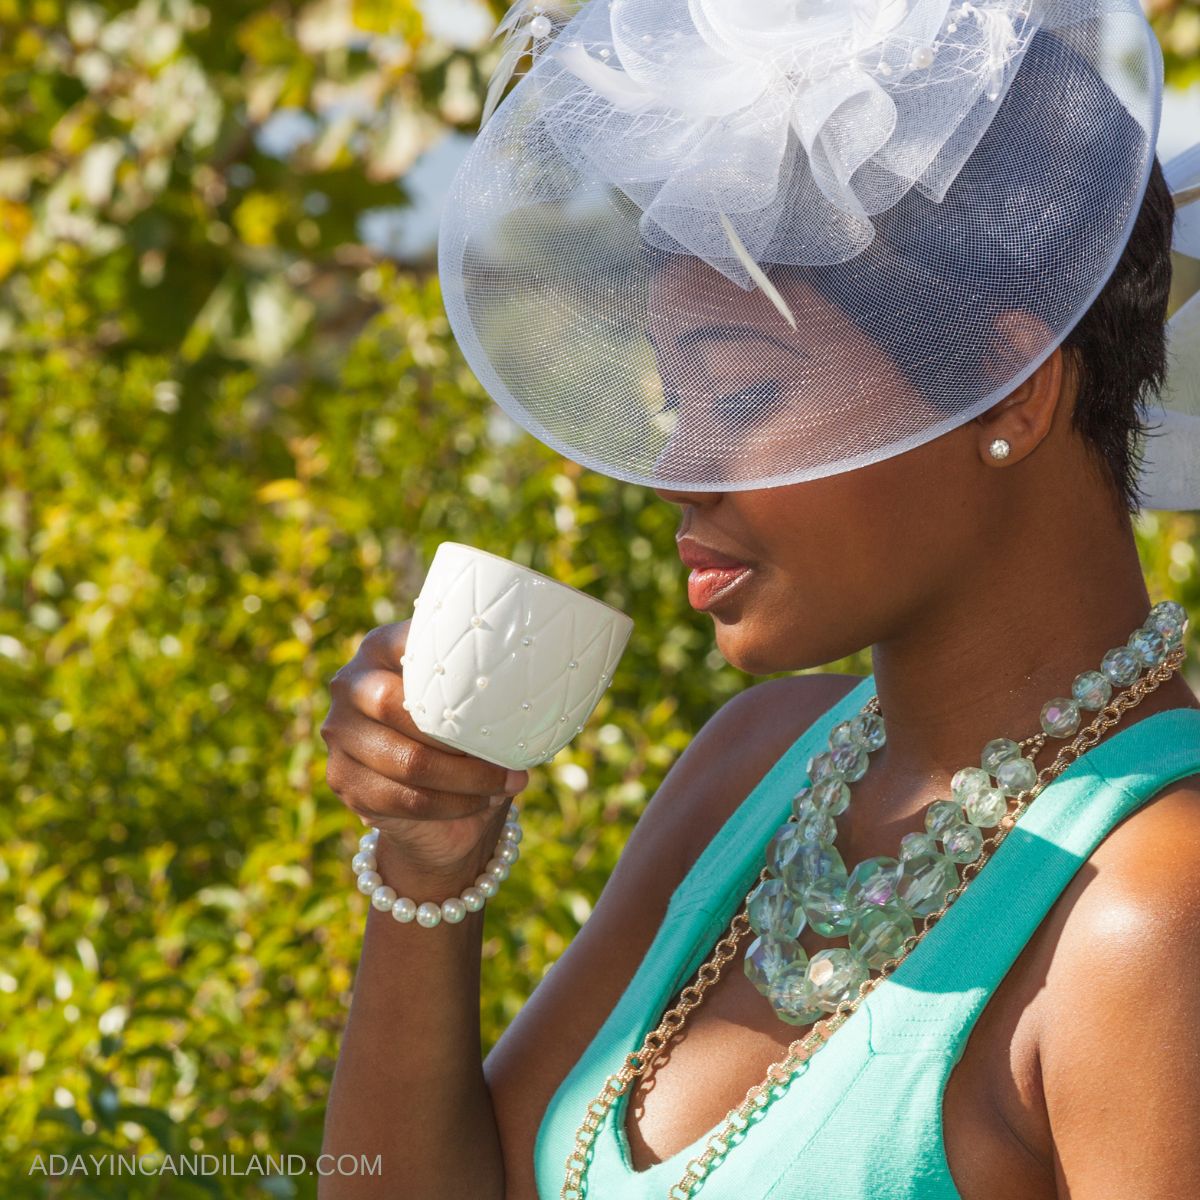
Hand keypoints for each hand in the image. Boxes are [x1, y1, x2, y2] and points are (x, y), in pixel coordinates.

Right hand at [320, 620, 528, 882]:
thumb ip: (489, 680)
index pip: (416, 649)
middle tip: (513, 758)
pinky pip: (404, 798)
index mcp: (382, 646)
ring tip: (508, 784)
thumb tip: (538, 673)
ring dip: (468, 779)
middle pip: (399, 707)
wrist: (437, 796)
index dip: (459, 674)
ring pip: (408, 761)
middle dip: (463, 738)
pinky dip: (452, 804)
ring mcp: (339, 733)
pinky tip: (482, 802)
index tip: (504, 691)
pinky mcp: (343, 780)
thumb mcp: (477, 698)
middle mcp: (350, 683)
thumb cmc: (466, 730)